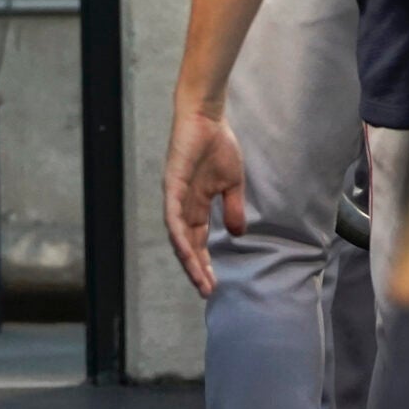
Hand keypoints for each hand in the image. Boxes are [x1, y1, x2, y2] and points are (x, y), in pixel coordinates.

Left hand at [162, 105, 244, 296]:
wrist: (208, 118)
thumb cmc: (218, 146)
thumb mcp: (232, 183)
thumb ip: (232, 208)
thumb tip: (237, 234)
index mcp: (196, 205)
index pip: (197, 241)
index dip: (204, 263)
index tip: (213, 284)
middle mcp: (182, 205)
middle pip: (187, 244)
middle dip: (197, 269)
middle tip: (206, 291)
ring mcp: (175, 196)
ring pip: (178, 236)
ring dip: (188, 259)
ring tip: (199, 279)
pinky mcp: (171, 184)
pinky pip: (173, 215)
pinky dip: (179, 234)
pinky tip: (186, 252)